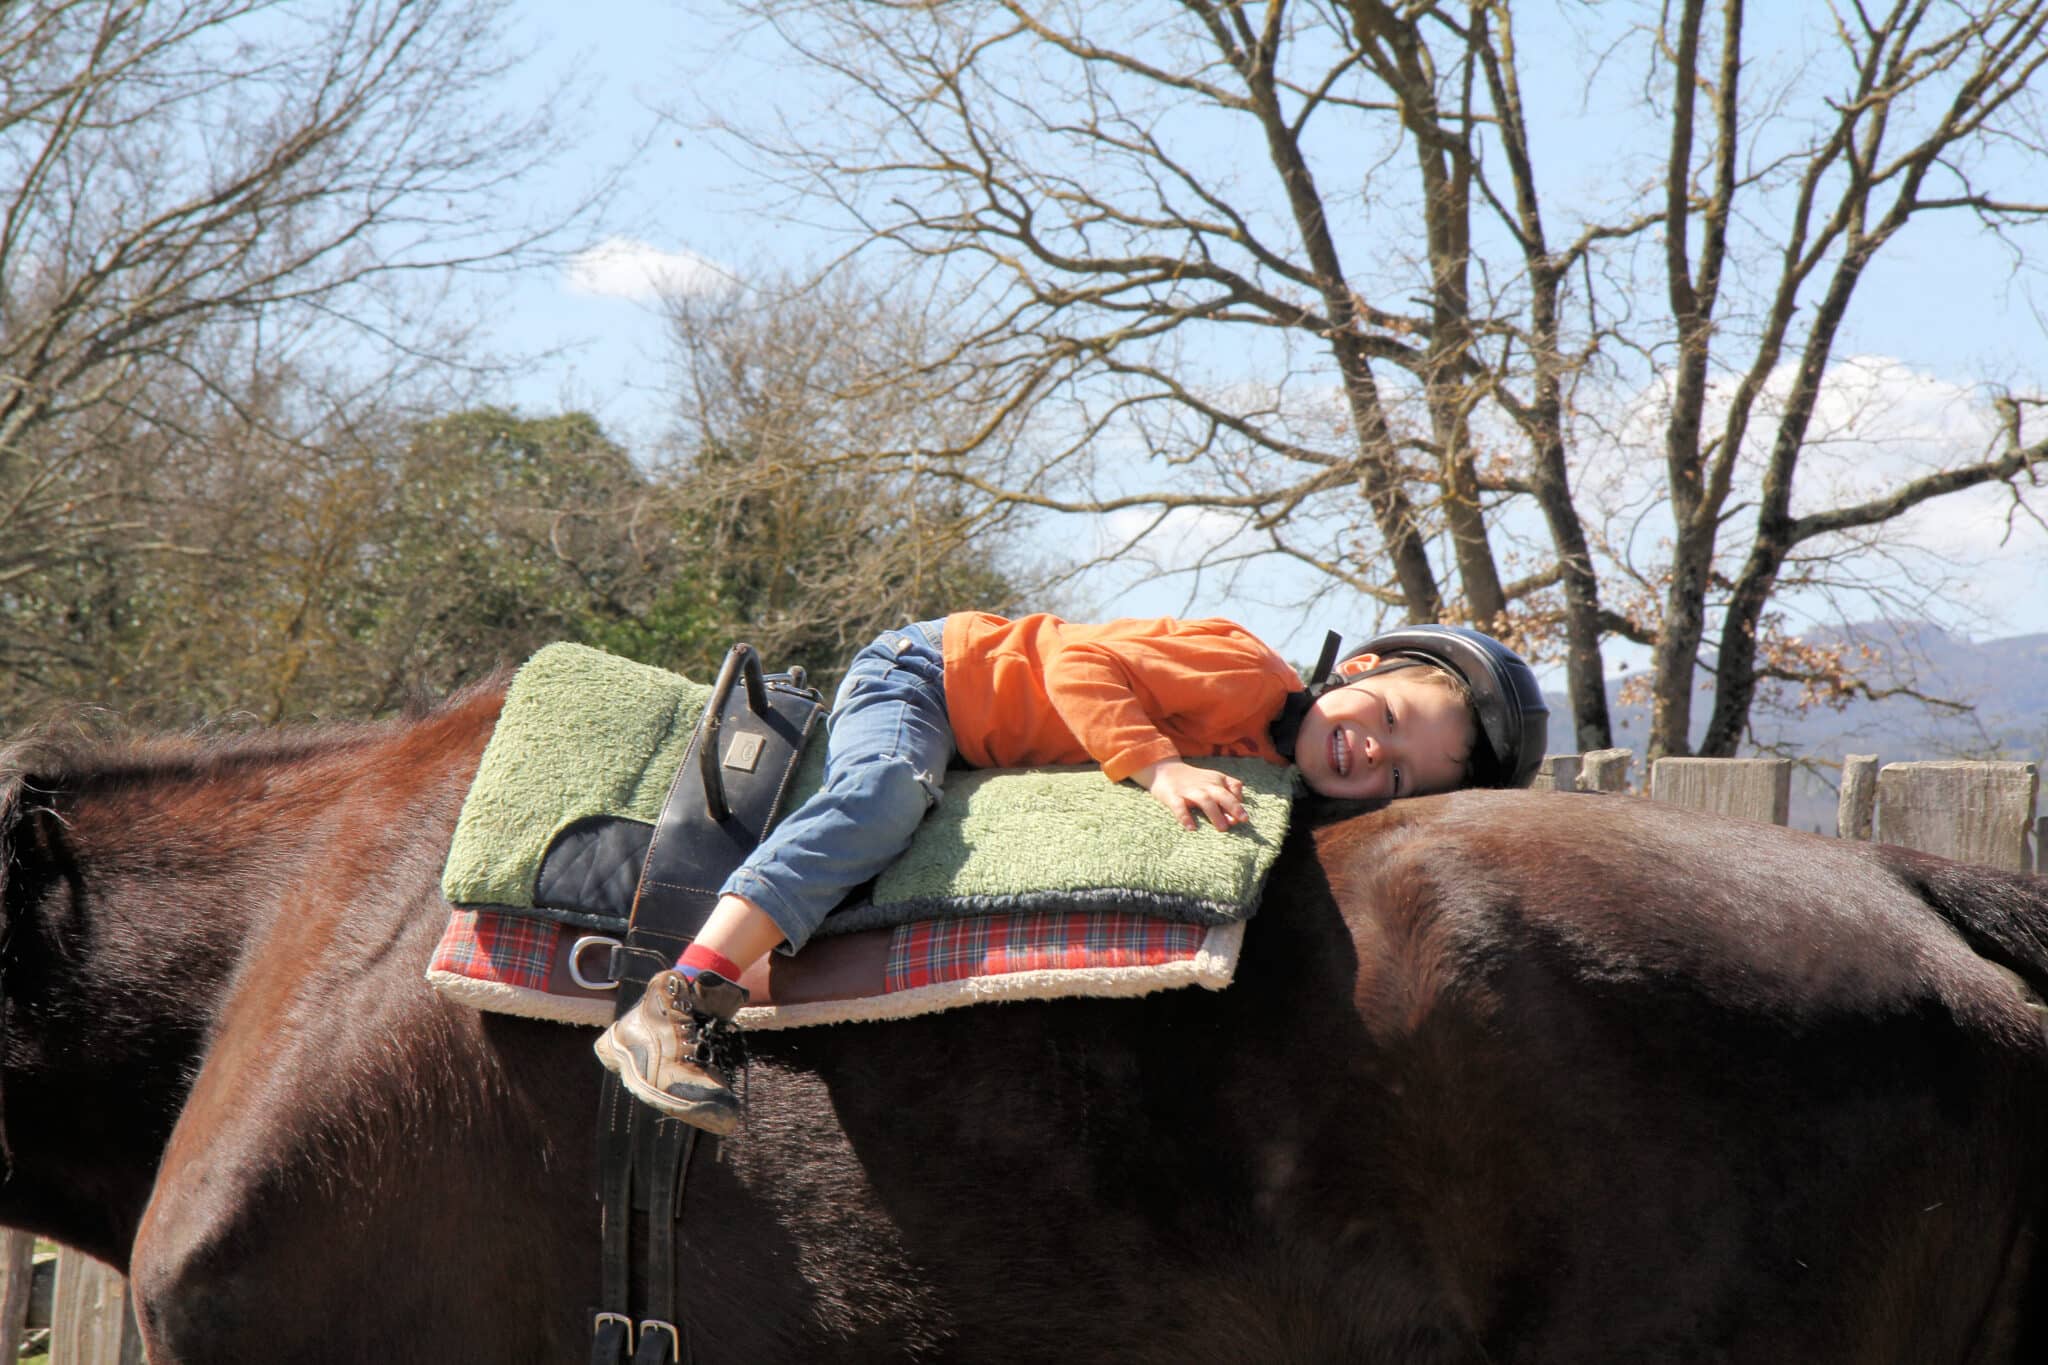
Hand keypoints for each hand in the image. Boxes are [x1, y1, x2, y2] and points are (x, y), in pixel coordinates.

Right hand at [1133, 758, 1247, 831]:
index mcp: (1216, 780)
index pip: (1234, 786)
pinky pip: (1179, 807)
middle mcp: (1205, 784)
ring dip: (1215, 814)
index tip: (1242, 816)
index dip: (1239, 800)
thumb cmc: (1193, 781)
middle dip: (1233, 807)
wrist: (1164, 770)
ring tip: (1223, 829)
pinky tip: (1192, 828)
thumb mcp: (1212, 782)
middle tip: (1242, 820)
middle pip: (1222, 794)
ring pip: (1205, 801)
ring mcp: (1189, 790)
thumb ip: (1225, 797)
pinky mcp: (1173, 796)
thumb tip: (1235, 819)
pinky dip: (1185, 817)